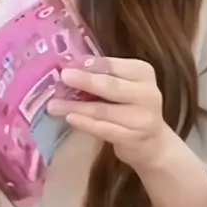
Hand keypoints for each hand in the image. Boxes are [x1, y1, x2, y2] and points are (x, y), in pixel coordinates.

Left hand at [47, 57, 169, 172]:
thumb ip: (102, 74)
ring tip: (53, 105)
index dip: (88, 64)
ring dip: (76, 106)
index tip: (66, 63)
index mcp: (143, 72)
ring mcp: (142, 118)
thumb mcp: (123, 85)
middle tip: (62, 77)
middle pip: (110, 86)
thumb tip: (71, 64)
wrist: (152, 143)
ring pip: (103, 110)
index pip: (112, 65)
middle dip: (84, 81)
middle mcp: (148, 93)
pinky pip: (104, 129)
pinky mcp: (133, 138)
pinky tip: (70, 118)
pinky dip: (85, 123)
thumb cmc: (131, 107)